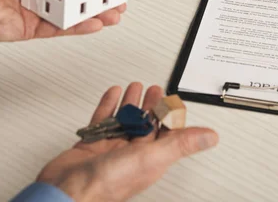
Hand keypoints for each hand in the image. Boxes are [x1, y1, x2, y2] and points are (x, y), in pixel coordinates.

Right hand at [38, 83, 218, 201]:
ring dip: (131, 103)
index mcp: (150, 158)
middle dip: (151, 105)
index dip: (170, 116)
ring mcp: (111, 149)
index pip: (166, 133)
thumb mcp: (151, 157)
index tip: (174, 101)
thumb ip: (180, 144)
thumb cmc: (106, 183)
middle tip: (155, 89)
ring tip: (135, 87)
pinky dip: (108, 105)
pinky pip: (102, 120)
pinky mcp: (92, 145)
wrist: (67, 190)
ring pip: (125, 120)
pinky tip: (112, 94)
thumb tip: (210, 137)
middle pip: (145, 124)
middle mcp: (131, 154)